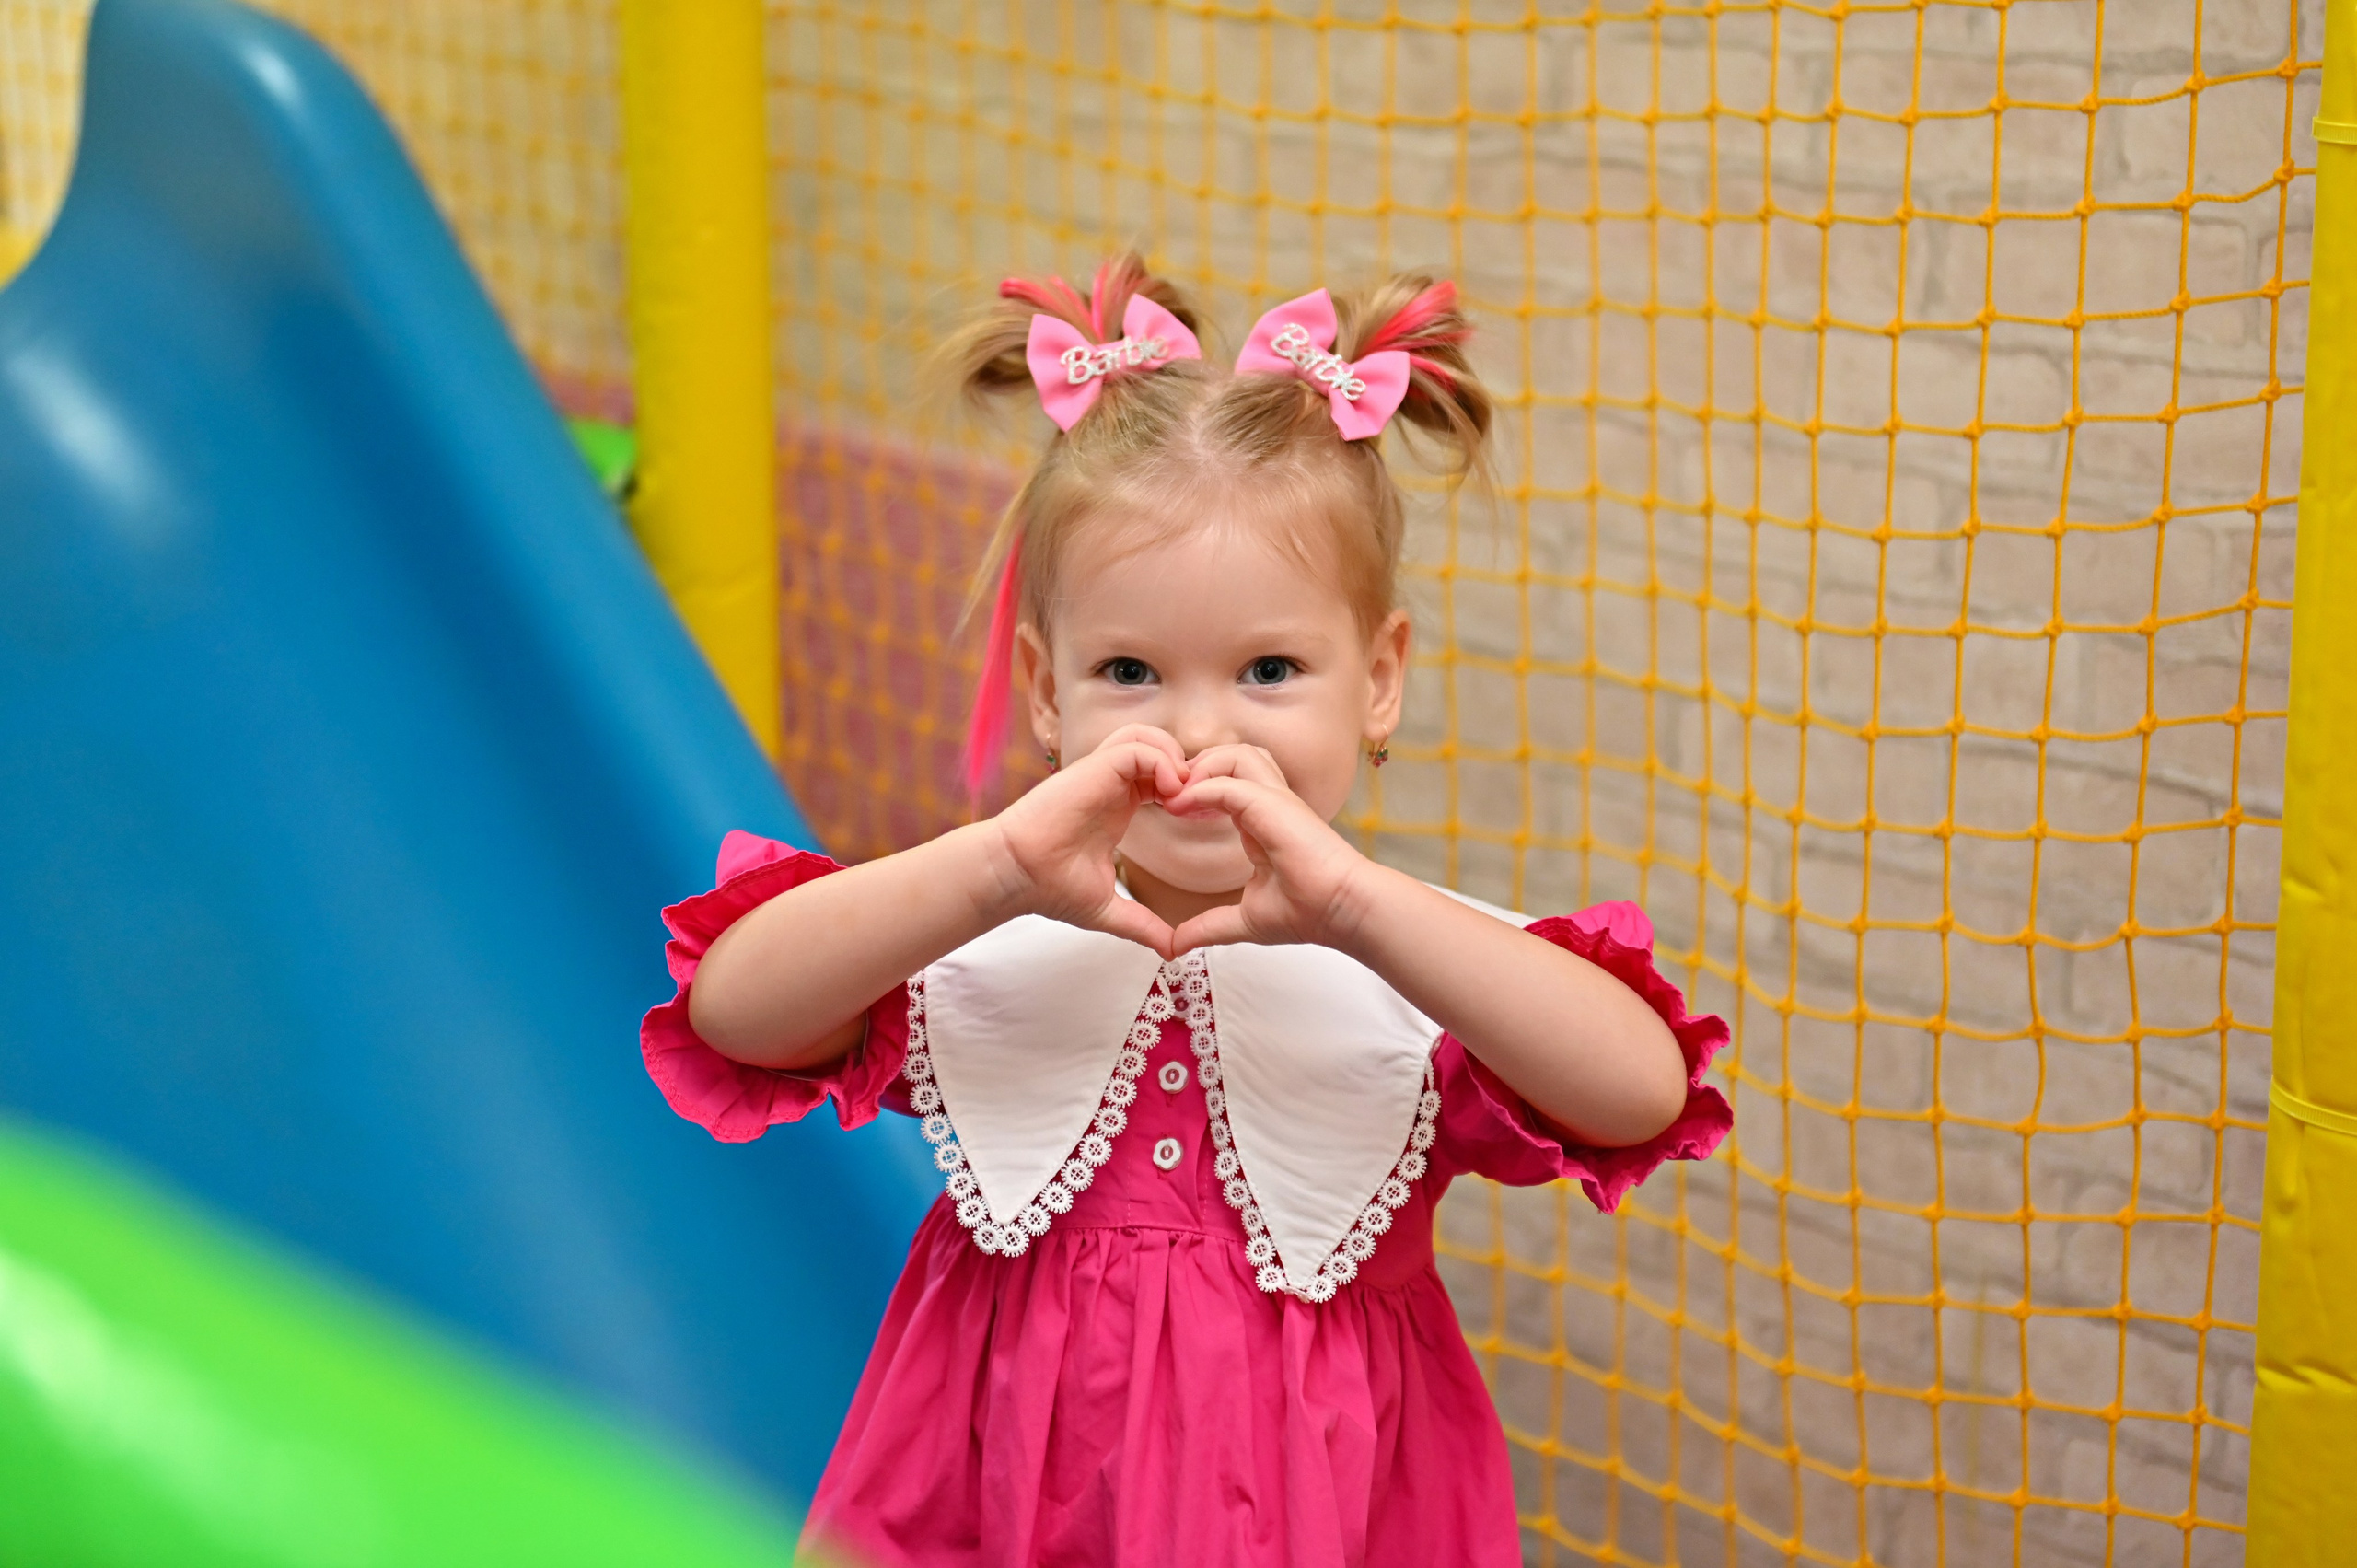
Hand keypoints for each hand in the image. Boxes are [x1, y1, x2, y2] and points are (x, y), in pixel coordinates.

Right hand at [988, 725, 1186, 954]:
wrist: (1016, 878)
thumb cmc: (1050, 888)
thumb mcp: (1109, 909)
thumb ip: (1142, 925)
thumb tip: (1172, 951)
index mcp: (1119, 805)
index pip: (1161, 775)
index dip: (1187, 789)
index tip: (1200, 818)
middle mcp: (1111, 784)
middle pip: (1158, 746)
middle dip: (1186, 766)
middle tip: (1198, 801)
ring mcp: (1100, 774)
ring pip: (1146, 736)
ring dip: (1172, 758)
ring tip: (1182, 793)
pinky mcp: (1091, 770)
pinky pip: (1135, 747)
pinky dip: (1159, 761)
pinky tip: (1168, 793)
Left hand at [1161, 744, 1377, 953]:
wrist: (1342, 911)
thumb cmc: (1308, 912)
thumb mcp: (1245, 920)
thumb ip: (1208, 927)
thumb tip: (1175, 947)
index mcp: (1265, 821)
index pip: (1232, 781)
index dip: (1199, 788)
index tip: (1172, 812)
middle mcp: (1271, 803)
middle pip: (1234, 756)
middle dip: (1198, 767)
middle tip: (1171, 797)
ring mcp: (1275, 800)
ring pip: (1236, 754)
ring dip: (1201, 769)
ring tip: (1178, 799)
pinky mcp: (1273, 805)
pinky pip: (1228, 782)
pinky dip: (1201, 789)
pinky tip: (1180, 809)